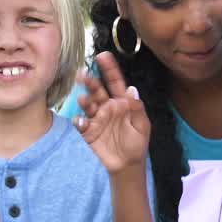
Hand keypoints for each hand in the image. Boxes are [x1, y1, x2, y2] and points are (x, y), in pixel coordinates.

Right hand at [73, 52, 150, 173]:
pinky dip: (80, 122)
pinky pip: (81, 124)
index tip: (103, 56)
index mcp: (121, 103)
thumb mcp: (142, 126)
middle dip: (90, 82)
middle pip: (97, 90)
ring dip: (84, 100)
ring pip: (88, 105)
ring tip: (84, 99)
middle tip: (83, 74)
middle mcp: (107, 107)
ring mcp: (96, 118)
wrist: (128, 165)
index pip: (115, 82)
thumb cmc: (136, 143)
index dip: (109, 69)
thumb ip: (137, 109)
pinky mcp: (88, 132)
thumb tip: (131, 89)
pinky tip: (81, 122)